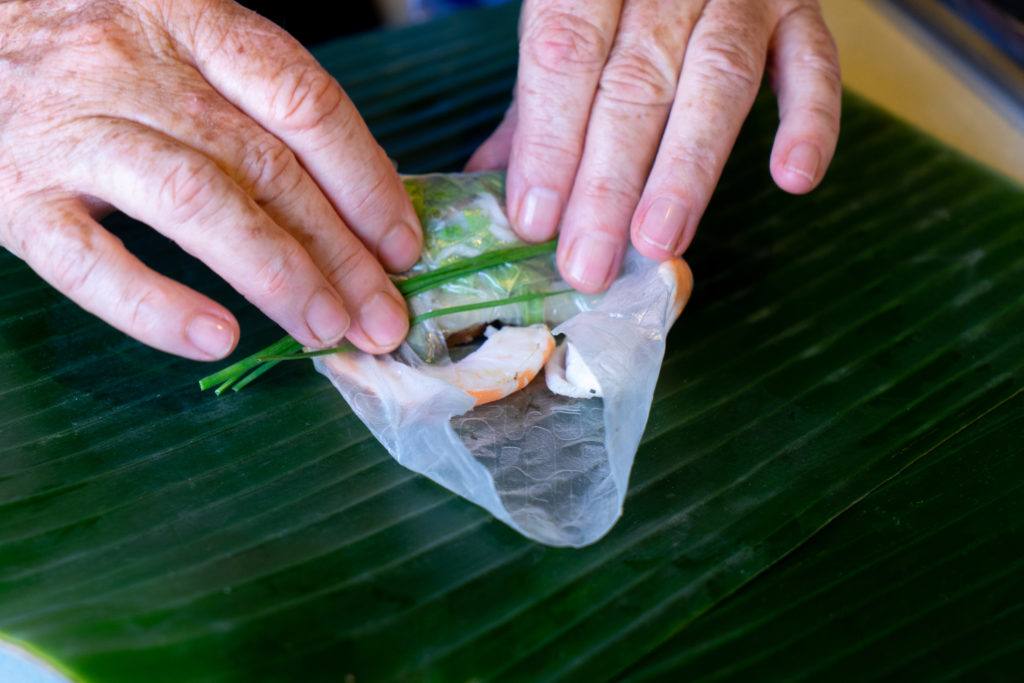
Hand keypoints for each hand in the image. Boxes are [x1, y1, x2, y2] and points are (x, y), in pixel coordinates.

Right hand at [0, 0, 421, 359]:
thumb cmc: (95, 52)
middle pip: (264, 165)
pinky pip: (86, 258)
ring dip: (275, 274)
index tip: (403, 247)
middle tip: (384, 318)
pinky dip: (154, 305)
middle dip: (340, 251)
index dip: (366, 180)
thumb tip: (360, 200)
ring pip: (195, 202)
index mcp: (192, 21)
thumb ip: (256, 105)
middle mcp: (135, 66)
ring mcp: (72, 129)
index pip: (304, 101)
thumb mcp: (179, 46)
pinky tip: (215, 339)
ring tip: (326, 331)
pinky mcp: (15, 194)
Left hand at [468, 0, 840, 291]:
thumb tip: (488, 194)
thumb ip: (532, 108)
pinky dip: (811, 121)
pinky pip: (815, 63)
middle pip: (636, 82)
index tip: (536, 221)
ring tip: (658, 242)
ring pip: (719, 79)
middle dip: (609, 183)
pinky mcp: (799, 7)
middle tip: (589, 264)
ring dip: (687, 170)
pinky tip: (793, 178)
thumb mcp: (561, 29)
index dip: (549, 141)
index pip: (564, 54)